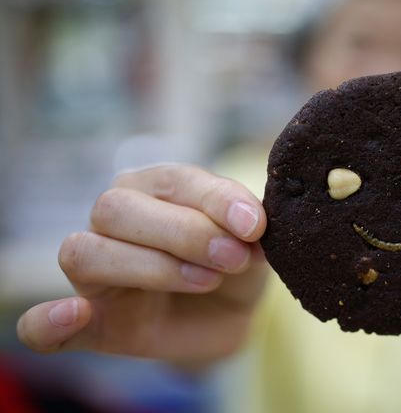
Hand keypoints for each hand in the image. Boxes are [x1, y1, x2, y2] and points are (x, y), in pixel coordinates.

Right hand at [17, 165, 267, 362]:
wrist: (229, 317)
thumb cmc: (236, 265)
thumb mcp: (252, 243)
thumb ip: (246, 227)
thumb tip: (249, 224)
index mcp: (154, 188)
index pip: (171, 179)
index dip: (214, 200)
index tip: (254, 226)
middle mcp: (114, 220)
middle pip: (117, 208)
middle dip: (184, 233)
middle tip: (233, 257)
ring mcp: (95, 271)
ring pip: (86, 253)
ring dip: (150, 267)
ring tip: (206, 281)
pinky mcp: (90, 323)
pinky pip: (41, 326)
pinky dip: (47, 322)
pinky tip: (74, 315)